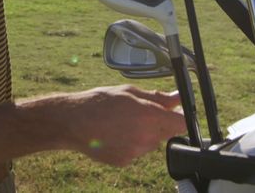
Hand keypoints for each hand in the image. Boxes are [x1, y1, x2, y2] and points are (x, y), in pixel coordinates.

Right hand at [64, 85, 185, 166]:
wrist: (72, 122)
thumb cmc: (99, 102)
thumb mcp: (129, 93)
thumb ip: (158, 98)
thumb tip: (178, 97)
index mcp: (149, 116)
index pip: (181, 123)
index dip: (180, 118)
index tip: (175, 113)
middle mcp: (145, 137)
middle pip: (166, 133)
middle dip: (159, 124)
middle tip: (139, 113)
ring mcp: (135, 152)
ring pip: (151, 143)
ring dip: (144, 134)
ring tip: (121, 123)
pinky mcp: (125, 161)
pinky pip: (136, 152)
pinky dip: (130, 144)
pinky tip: (114, 134)